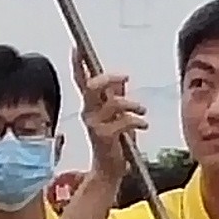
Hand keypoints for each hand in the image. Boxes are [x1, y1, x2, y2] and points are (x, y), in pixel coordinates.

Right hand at [78, 65, 146, 181]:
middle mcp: (88, 113)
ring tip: (142, 111)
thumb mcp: (117, 115)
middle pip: (93, 86)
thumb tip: (120, 80)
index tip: (76, 48)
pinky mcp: (104, 136)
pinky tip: (143, 125)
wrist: (110, 170)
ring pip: (113, 102)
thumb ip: (116, 97)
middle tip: (124, 76)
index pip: (80, 81)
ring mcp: (94, 125)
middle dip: (109, 78)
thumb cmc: (114, 143)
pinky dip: (137, 121)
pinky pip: (123, 120)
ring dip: (132, 105)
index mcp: (90, 106)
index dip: (77, 64)